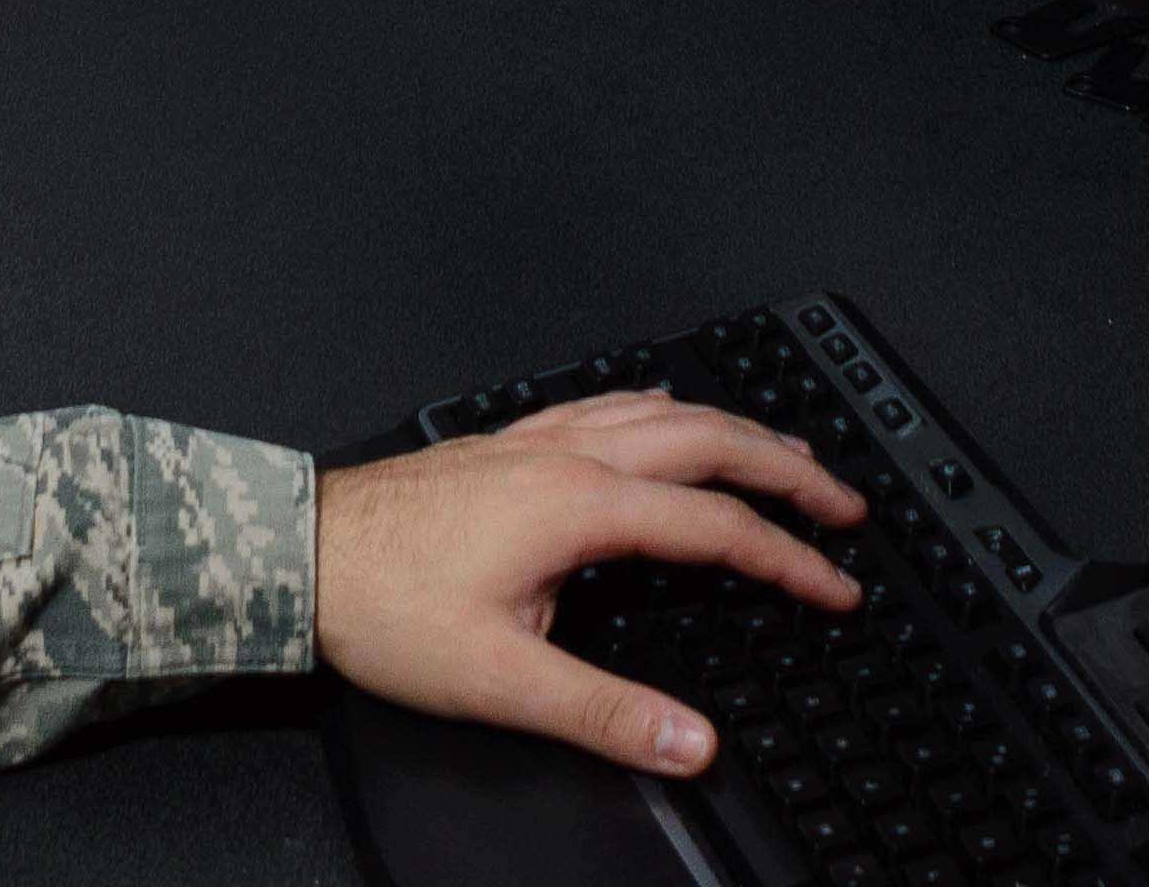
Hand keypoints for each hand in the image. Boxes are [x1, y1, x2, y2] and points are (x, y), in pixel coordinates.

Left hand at [315, 396, 866, 775]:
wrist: (305, 551)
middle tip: (843, 503)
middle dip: (788, 470)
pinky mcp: (512, 443)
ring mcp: (540, 440)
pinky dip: (668, 410)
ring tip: (784, 454)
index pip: (716, 528)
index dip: (789, 559)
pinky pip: (613, 404)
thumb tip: (691, 743)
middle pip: (709, 442)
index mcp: (581, 506)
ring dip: (736, 430)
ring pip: (664, 413)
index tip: (837, 584)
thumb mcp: (500, 681)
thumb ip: (605, 714)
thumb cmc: (386, 606)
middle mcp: (570, 456)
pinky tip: (668, 418)